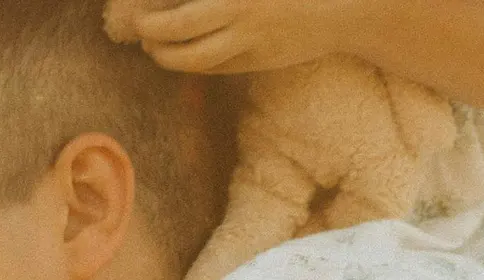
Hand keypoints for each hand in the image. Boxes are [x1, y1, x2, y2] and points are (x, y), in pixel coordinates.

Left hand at [104, 0, 373, 73]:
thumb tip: (182, 4)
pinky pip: (216, 68)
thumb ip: (220, 0)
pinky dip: (193, 64)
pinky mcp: (258, 59)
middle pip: (181, 26)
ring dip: (167, 55)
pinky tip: (182, 56)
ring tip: (154, 49)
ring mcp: (251, 38)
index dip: (156, 12)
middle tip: (139, 27)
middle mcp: (243, 8)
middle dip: (151, 29)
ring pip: (196, 57)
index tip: (139, 9)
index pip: (185, 7)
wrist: (344, 8)